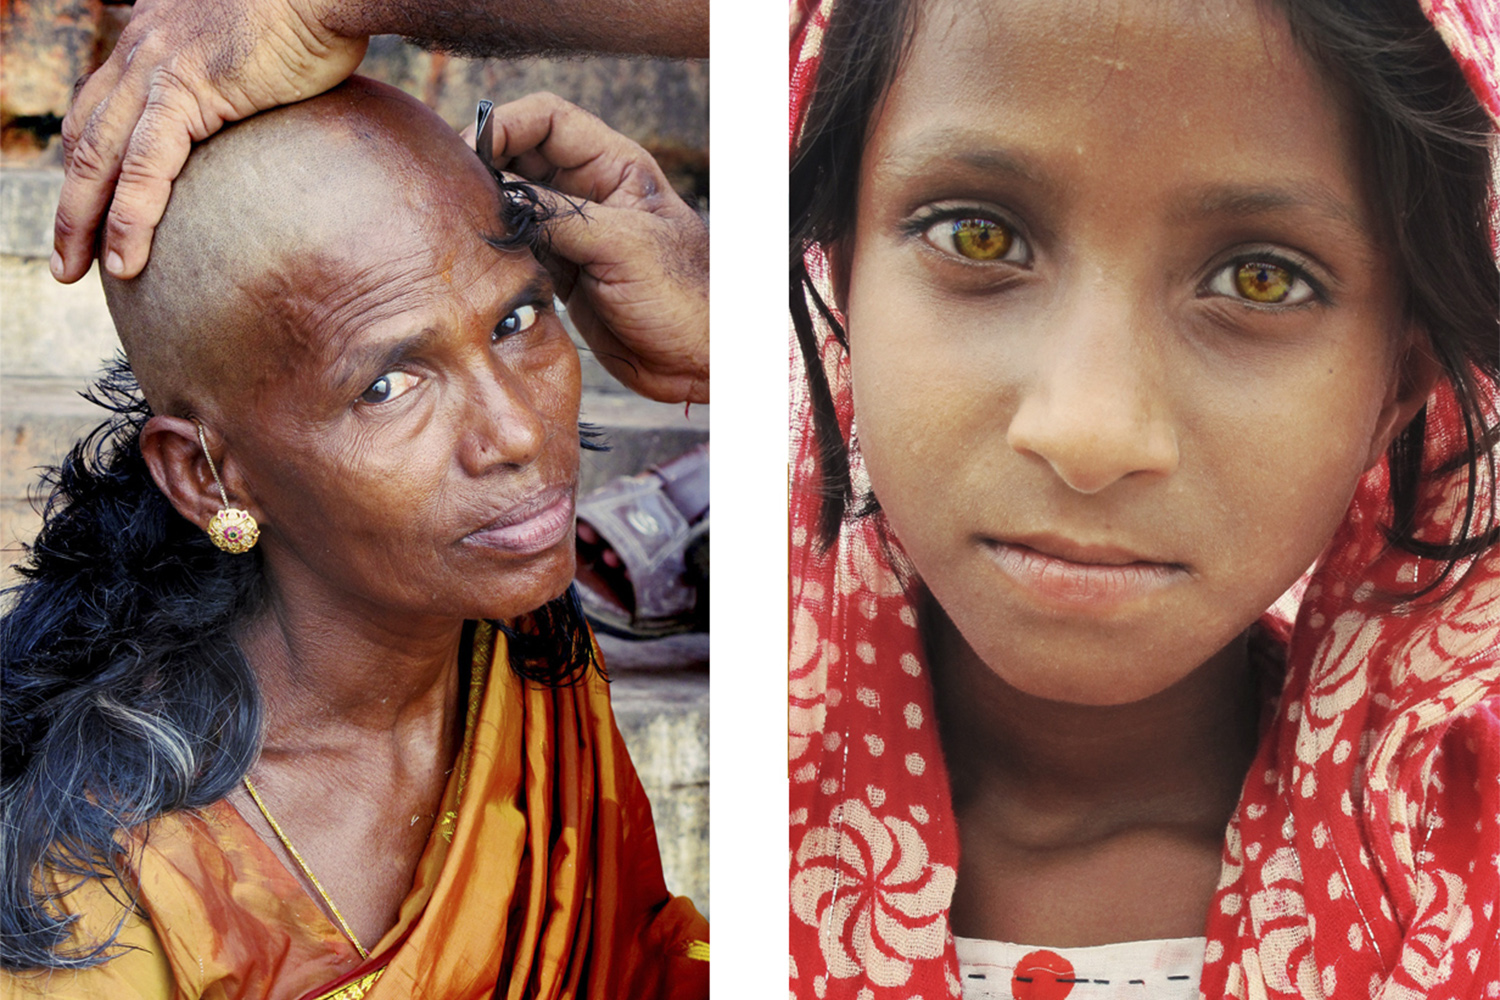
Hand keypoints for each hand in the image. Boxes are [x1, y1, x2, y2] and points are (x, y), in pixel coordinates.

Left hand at [52, 0, 364, 282]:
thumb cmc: (317, 11)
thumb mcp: (267, 44)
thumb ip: (251, 79)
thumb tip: (279, 111)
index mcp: (157, 35)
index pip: (102, 105)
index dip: (90, 158)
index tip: (91, 202)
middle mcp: (144, 47)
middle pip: (86, 135)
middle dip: (71, 201)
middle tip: (67, 255)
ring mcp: (159, 67)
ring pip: (100, 157)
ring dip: (82, 220)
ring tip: (77, 270)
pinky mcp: (186, 90)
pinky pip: (146, 166)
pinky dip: (129, 216)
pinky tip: (124, 260)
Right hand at [469, 93, 708, 404]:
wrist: (702, 361)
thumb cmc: (688, 297)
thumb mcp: (627, 247)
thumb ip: (564, 217)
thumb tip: (499, 197)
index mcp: (617, 167)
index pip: (548, 120)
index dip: (504, 125)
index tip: (470, 152)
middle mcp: (591, 193)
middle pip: (520, 158)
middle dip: (484, 167)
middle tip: (453, 192)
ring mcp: (574, 233)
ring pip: (512, 205)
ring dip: (485, 212)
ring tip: (458, 227)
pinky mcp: (561, 272)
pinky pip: (516, 249)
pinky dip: (494, 251)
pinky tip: (476, 261)